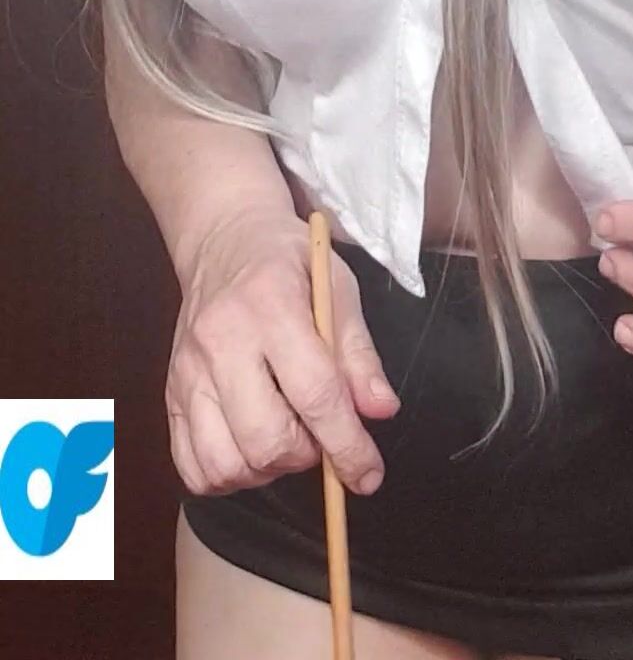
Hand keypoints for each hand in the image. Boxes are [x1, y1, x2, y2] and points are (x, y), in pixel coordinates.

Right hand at [166, 204, 399, 498]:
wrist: (223, 240)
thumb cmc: (288, 262)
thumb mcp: (337, 287)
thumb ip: (359, 353)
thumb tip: (381, 411)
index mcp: (270, 305)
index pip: (315, 394)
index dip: (348, 444)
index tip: (369, 473)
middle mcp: (221, 341)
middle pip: (266, 439)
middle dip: (307, 455)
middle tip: (320, 434)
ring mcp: (187, 372)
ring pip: (226, 464)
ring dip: (267, 470)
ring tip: (285, 439)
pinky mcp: (169, 394)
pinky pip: (192, 467)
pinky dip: (228, 476)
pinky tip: (250, 449)